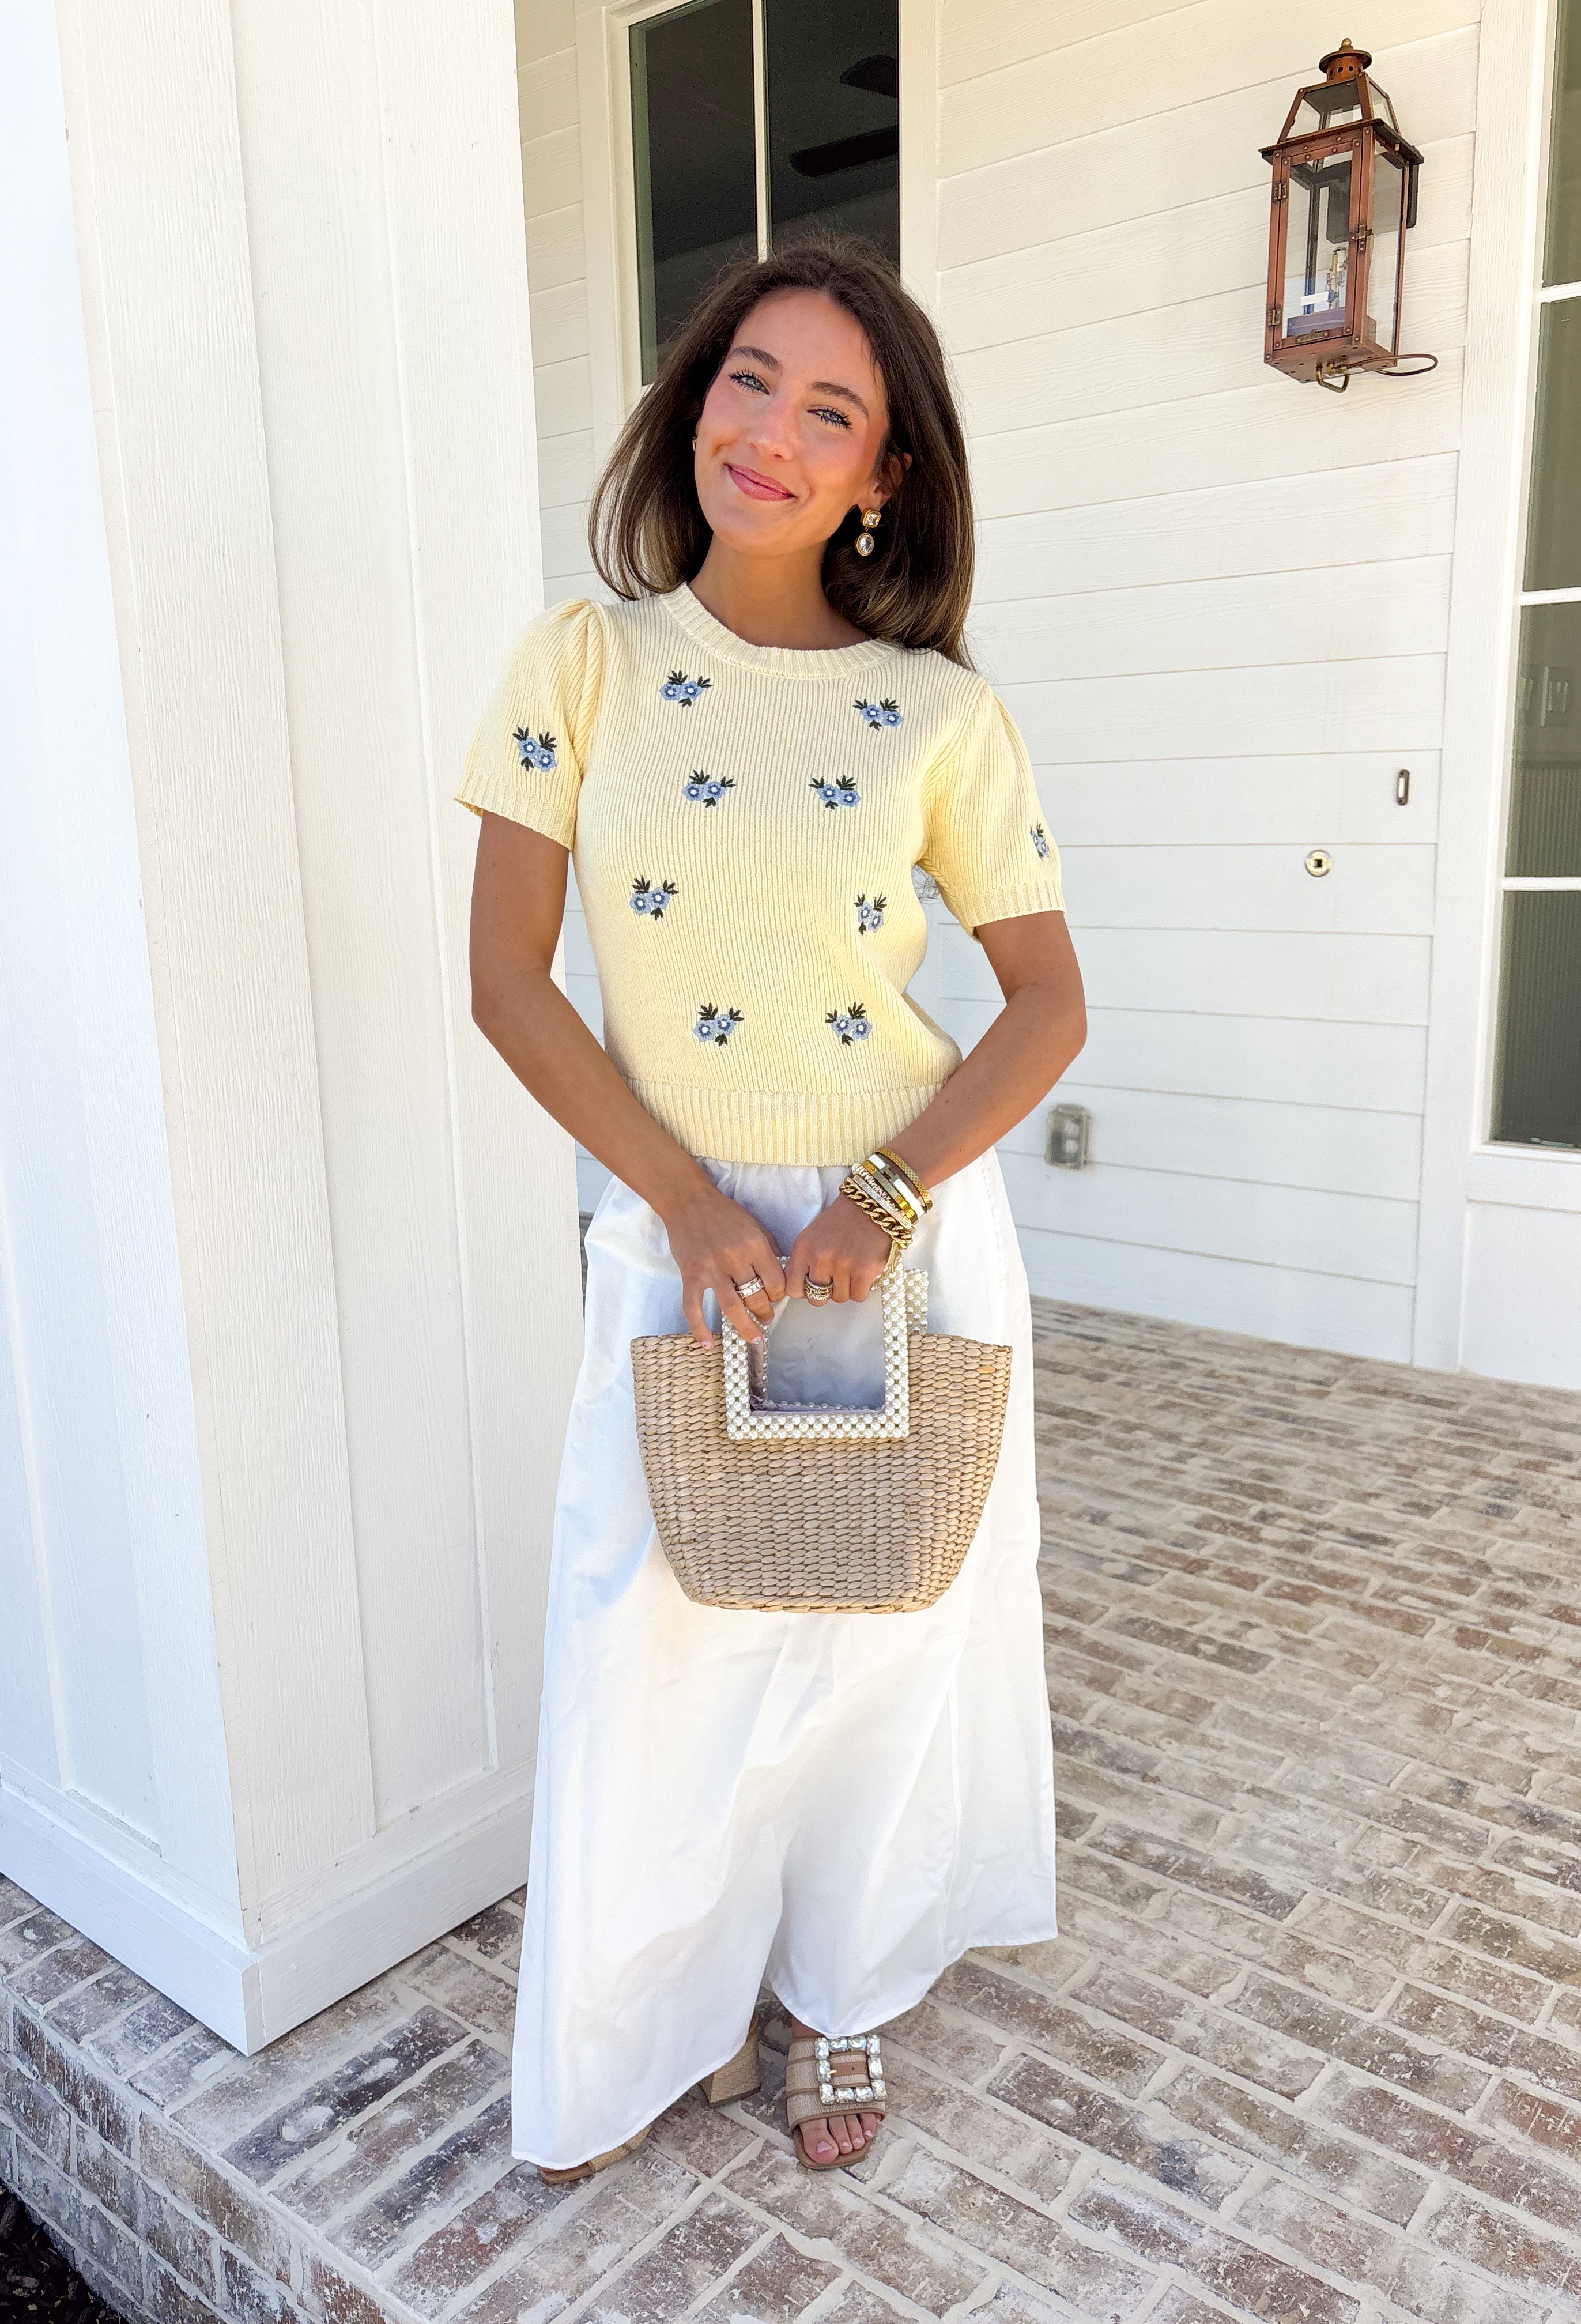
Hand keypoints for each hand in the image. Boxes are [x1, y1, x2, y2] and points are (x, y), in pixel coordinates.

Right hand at [661, 1183, 786, 1346]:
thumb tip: (781, 1278)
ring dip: (746, 1327)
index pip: (776, 1282)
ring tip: (754, 1337)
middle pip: (756, 1297)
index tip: (776, 1297)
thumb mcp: (756, 1226)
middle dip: (765, 1312)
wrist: (689, 1201)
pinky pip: (693, 1308)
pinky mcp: (690, 1275)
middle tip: (766, 1318)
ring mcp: (711, 1268)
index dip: (780, 1294)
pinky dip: (699, 1328)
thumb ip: (769, 1251)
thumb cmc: (725, 1214)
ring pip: (732, 1308)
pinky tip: (706, 1344)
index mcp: (754, 1245)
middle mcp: (735, 1258)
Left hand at [785, 1193, 893, 1303]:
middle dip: (826, 1292)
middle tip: (835, 1278)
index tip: (812, 1286)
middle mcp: (820, 1258)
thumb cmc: (842, 1221)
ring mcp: (842, 1265)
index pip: (793, 1289)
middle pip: (816, 1298)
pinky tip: (862, 1272)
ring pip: (839, 1298)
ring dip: (846, 1288)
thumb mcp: (812, 1236)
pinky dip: (861, 1288)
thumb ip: (804, 1261)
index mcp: (803, 1249)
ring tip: (851, 1268)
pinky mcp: (863, 1271)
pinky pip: (857, 1296)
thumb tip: (803, 1288)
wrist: (871, 1206)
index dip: (804, 1290)